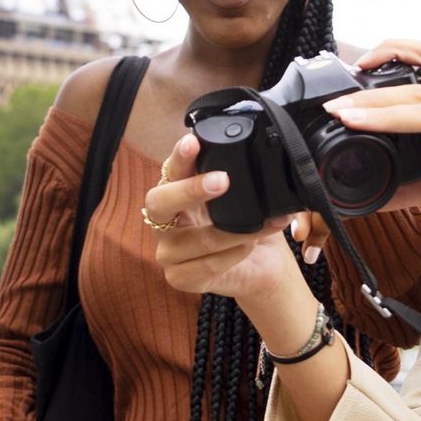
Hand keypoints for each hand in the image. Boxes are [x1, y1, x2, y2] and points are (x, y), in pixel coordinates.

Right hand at [144, 134, 298, 301]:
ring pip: (197, 239)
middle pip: (158, 202)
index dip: (179, 156)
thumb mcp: (243, 198)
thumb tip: (252, 152)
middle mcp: (164, 222)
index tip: (193, 141)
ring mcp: (168, 252)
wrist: (262, 268)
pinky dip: (234, 253)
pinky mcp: (179, 279)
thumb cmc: (246, 227)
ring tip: (262, 223)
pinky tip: (249, 246)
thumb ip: (238, 176)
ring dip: (235, 231)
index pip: (171, 169)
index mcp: (175, 193)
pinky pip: (207, 265)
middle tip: (223, 180)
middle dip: (190, 190)